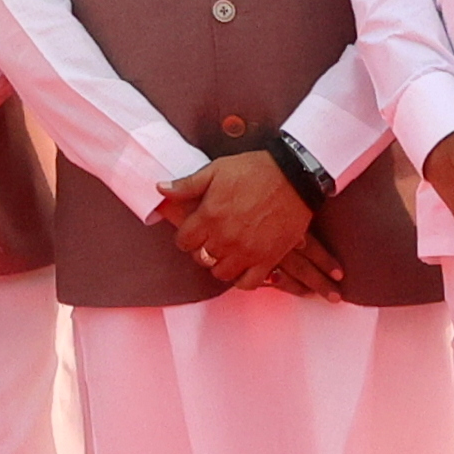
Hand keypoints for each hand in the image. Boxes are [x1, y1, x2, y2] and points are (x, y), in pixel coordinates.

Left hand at [159, 148, 336, 296]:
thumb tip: (160, 189)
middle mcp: (226, 238)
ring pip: (221, 273)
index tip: (193, 232)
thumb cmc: (254, 170)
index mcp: (210, 216)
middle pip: (201, 258)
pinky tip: (243, 266)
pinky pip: (248, 283)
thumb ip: (187, 184)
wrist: (294, 177)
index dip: (186, 237)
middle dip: (201, 250)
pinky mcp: (268, 259)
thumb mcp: (216, 170)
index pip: (183, 241)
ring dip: (220, 264)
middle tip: (210, 240)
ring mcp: (247, 251)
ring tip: (226, 252)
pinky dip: (242, 279)